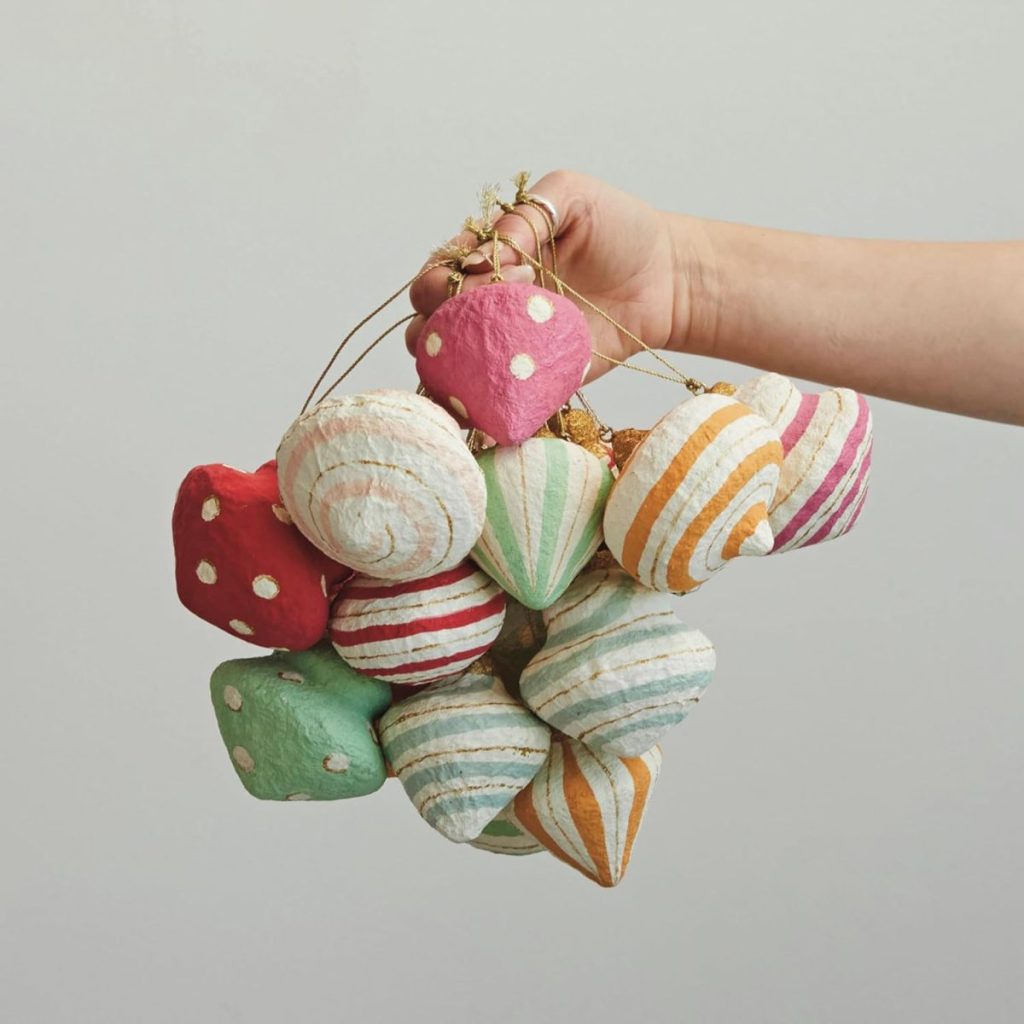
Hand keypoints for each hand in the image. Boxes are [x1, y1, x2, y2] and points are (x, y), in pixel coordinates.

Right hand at [406, 170, 692, 382]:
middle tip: (475, 309)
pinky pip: (497, 393)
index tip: (475, 271)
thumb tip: (488, 251)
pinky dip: (481, 399)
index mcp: (490, 257)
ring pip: (454, 361)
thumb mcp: (571, 197)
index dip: (441, 274)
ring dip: (448, 360)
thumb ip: (526, 216)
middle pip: (435, 318)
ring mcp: (510, 343)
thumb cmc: (620, 230)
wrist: (667, 279)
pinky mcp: (535, 377)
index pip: (441, 269)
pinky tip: (483, 395)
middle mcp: (492, 302)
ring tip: (473, 352)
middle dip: (436, 317)